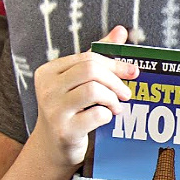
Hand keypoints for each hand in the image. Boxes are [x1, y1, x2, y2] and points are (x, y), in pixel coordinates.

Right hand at [30, 25, 137, 168]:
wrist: (53, 147)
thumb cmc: (70, 110)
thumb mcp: (78, 82)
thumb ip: (98, 56)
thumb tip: (120, 31)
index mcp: (49, 71)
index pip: (87, 58)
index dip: (114, 63)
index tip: (133, 72)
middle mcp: (47, 88)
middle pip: (90, 70)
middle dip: (115, 80)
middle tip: (126, 93)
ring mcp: (54, 110)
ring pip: (94, 90)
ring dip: (113, 98)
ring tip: (117, 106)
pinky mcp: (65, 130)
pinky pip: (96, 115)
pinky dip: (108, 115)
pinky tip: (107, 118)